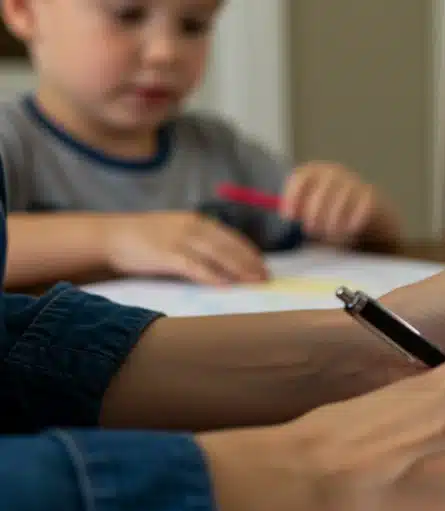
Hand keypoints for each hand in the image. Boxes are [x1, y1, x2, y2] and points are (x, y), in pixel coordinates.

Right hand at [103, 211, 268, 284]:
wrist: (109, 235)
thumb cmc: (143, 238)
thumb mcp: (175, 232)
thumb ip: (197, 242)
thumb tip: (224, 260)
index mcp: (195, 221)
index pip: (229, 237)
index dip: (248, 252)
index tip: (263, 265)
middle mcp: (190, 226)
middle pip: (228, 246)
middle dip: (249, 263)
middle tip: (265, 278)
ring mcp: (178, 239)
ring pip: (216, 255)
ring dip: (237, 270)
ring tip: (253, 283)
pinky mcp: (165, 254)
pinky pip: (194, 266)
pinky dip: (211, 276)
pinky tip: (224, 285)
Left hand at [282, 162, 393, 244]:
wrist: (365, 213)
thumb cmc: (329, 212)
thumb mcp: (310, 209)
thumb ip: (298, 211)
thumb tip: (288, 215)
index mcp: (314, 172)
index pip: (301, 177)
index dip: (293, 197)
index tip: (289, 216)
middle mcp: (333, 172)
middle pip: (322, 187)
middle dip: (314, 211)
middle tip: (310, 229)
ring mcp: (353, 181)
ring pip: (342, 198)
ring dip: (334, 218)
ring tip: (330, 232)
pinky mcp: (369, 195)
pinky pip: (361, 206)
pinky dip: (353, 219)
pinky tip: (348, 229)